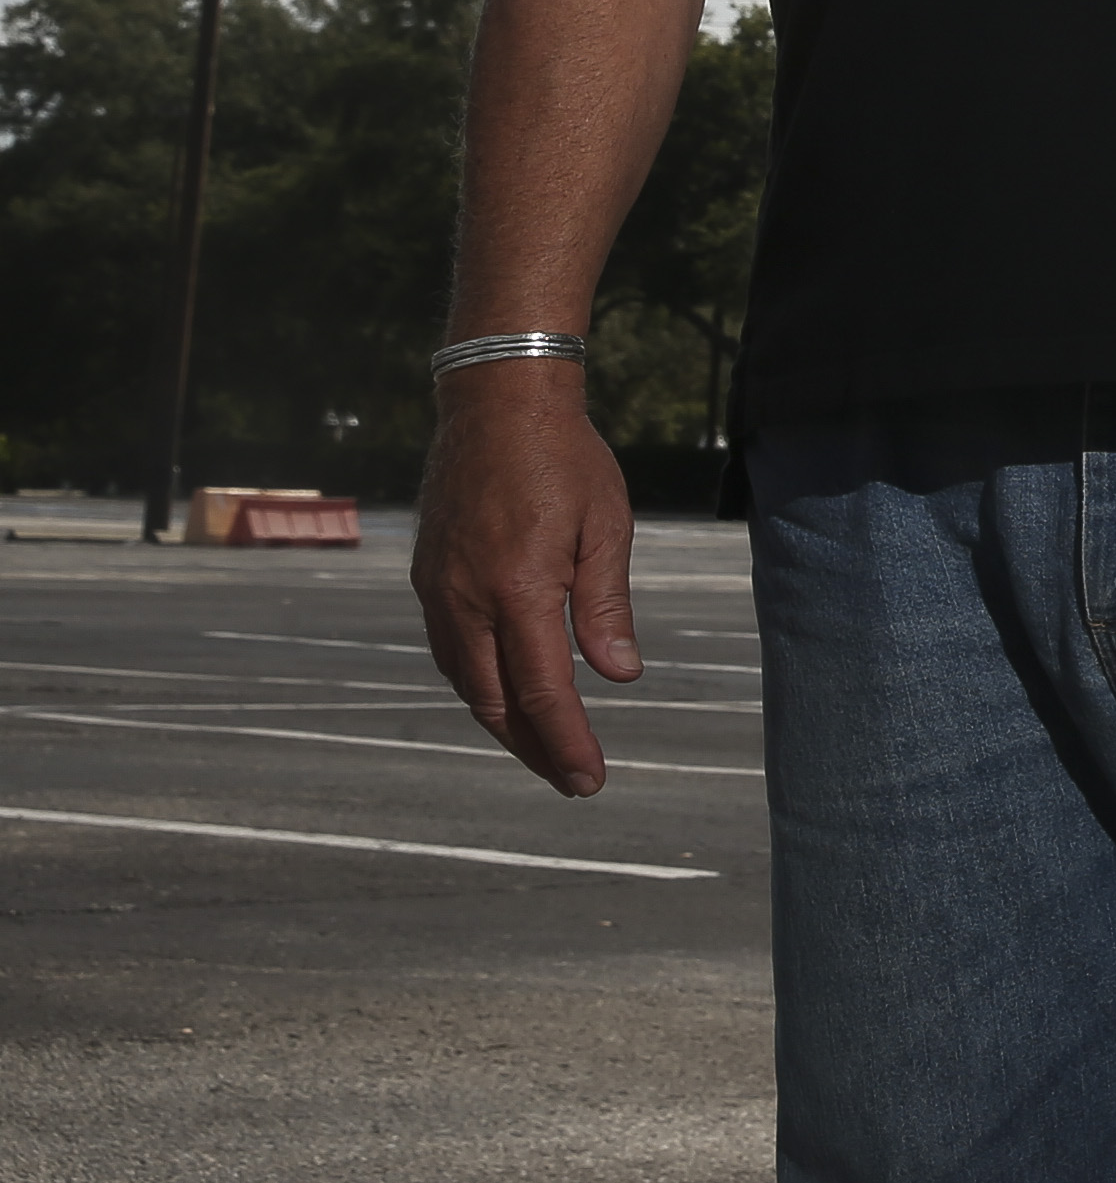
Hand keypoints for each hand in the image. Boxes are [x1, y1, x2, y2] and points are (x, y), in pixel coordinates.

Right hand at [409, 374, 644, 794]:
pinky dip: (478, 684)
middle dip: (535, 749)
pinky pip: (448, 650)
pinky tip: (505, 694)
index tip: (591, 779)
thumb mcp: (606, 526)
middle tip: (572, 780)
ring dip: (503, 722)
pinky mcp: (428, 578)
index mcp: (518, 589)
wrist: (496, 402)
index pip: (543, 692)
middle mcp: (466, 599)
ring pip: (465, 682)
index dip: (567, 743)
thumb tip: (619, 675)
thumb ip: (607, 605)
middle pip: (495, 703)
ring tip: (544, 749)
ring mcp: (438, 590)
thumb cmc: (566, 459)